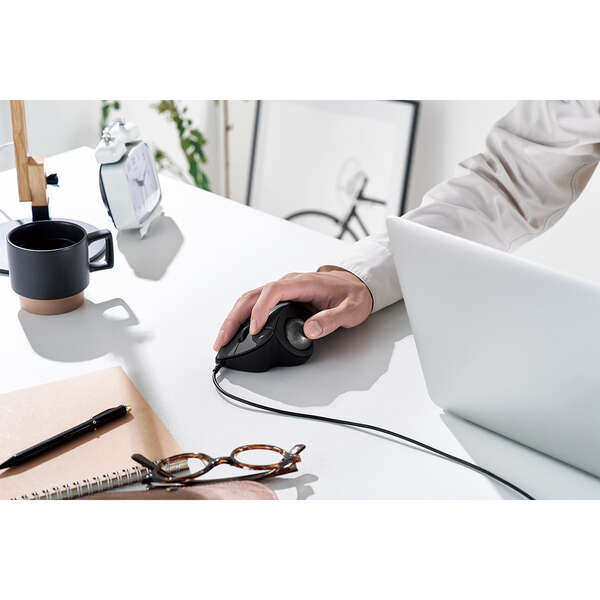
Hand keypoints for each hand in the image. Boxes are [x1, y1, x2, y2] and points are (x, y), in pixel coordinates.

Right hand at [213, 269, 372, 350]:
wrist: (356, 284)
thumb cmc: (353, 295)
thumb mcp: (351, 310)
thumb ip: (332, 320)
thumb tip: (309, 330)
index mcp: (303, 283)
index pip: (273, 291)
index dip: (260, 309)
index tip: (255, 329)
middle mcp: (288, 283)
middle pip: (252, 295)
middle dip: (235, 317)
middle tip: (223, 339)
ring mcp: (282, 289)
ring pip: (249, 299)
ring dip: (233, 318)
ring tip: (222, 339)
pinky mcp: (280, 297)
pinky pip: (255, 303)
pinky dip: (242, 317)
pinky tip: (235, 330)